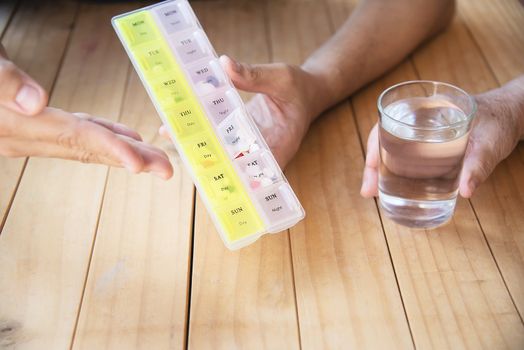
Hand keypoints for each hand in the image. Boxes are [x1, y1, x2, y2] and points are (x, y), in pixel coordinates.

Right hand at [0, 44, 172, 178]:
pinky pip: (71, 135)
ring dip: (121, 152)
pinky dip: (99, 136)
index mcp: (16, 126)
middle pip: (88, 150)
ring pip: (83, 146)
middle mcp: (25, 137)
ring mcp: (27, 135)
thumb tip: (35, 102)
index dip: (111, 151)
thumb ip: (1, 83)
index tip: (142, 164)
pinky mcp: (29, 126)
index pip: (74, 140)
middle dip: (131, 161)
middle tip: (167, 170)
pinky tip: (119, 136)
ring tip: (153, 159)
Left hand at [160, 55, 326, 167]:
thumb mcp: (280, 77)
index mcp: (280, 143)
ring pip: (224, 153)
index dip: (237, 172)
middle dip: (209, 159)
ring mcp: (251, 146)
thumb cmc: (298, 87)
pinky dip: (205, 134)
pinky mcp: (242, 138)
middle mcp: (264, 151)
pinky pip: (222, 140)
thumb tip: (223, 64)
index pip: (257, 166)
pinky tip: (182, 125)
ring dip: (200, 146)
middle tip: (181, 150)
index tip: (215, 170)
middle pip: (235, 164)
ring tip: (171, 136)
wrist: (306, 92)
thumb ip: (253, 75)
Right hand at [360, 76, 523, 197]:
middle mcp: (419, 120)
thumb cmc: (500, 121)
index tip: (371, 173)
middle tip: (369, 192)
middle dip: (373, 166)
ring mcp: (424, 133)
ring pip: (393, 151)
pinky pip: (407, 157)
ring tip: (377, 193)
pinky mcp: (432, 146)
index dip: (374, 149)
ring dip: (382, 171)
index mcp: (425, 110)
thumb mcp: (490, 143)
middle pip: (384, 141)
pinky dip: (398, 171)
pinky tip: (396, 187)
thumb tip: (465, 191)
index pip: (387, 125)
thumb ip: (477, 165)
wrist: (514, 114)